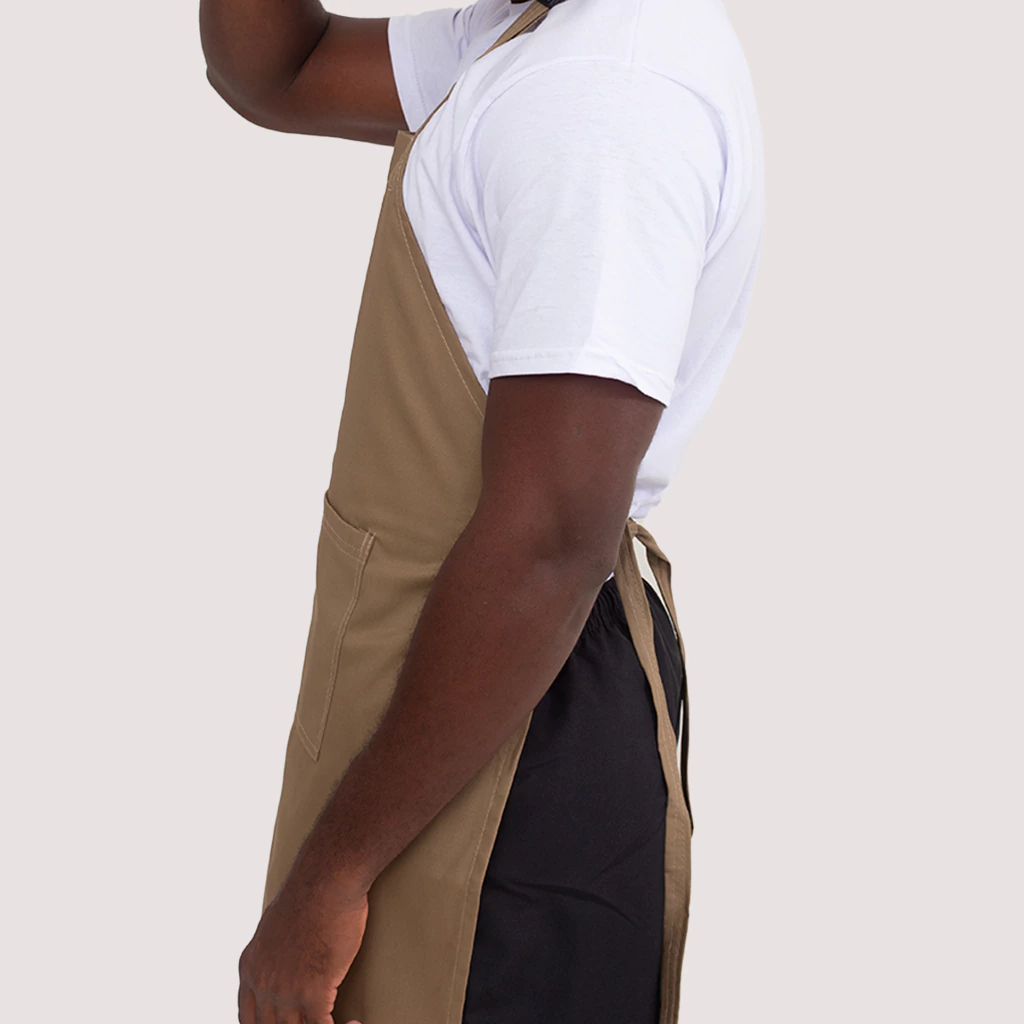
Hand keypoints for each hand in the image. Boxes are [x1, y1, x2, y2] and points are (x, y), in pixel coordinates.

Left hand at [237, 878, 368, 1023]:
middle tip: (312, 1022)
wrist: (326, 881)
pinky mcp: (313, 992)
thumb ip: (274, 947)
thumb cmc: (310, 891)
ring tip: (340, 1023)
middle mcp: (262, 984)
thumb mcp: (275, 922)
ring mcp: (285, 991)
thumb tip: (284, 951)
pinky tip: (354, 1022)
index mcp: (250, 967)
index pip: (246, 1019)